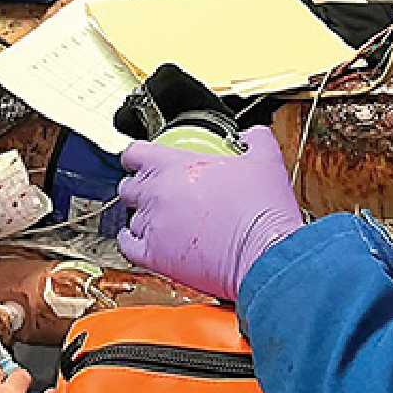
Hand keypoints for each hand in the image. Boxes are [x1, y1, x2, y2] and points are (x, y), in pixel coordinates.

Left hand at [117, 125, 304, 300]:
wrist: (264, 252)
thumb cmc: (261, 210)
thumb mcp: (264, 160)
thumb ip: (254, 140)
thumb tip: (252, 136)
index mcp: (174, 164)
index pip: (135, 152)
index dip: (136, 156)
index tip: (141, 160)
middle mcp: (156, 193)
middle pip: (128, 186)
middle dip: (138, 187)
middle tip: (155, 191)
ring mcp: (152, 225)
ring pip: (129, 217)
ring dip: (142, 217)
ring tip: (159, 220)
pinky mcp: (154, 256)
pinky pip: (128, 247)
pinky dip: (131, 242)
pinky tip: (142, 240)